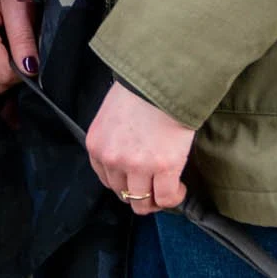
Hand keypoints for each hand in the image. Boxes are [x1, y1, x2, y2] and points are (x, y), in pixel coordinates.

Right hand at [0, 0, 37, 95]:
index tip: (33, 52)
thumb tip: (32, 71)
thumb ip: (24, 37)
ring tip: (11, 45)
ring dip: (0, 74)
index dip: (23, 70)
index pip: (1, 76)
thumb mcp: (16, 1)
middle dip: (13, 73)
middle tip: (24, 47)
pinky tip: (0, 48)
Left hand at [86, 81, 194, 213]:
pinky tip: (180, 187)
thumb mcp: (112, 114)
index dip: (125, 182)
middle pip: (123, 194)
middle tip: (154, 186)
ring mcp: (137, 165)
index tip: (137, 179)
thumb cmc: (140, 88)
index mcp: (97, 145)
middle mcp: (112, 159)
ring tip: (168, 188)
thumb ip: (114, 139)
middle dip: (139, 193)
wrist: (163, 75)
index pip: (107, 179)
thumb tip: (128, 156)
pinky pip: (166, 199)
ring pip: (142, 202)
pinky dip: (174, 198)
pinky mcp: (163, 168)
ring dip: (156, 199)